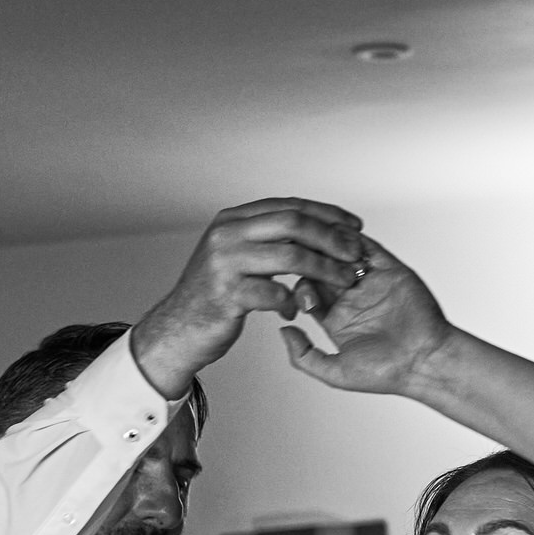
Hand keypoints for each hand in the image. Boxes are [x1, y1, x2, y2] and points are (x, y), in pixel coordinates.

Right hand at [133, 199, 367, 396]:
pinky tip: (295, 310)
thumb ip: (264, 238)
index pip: (289, 205)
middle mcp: (227, 234)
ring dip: (325, 270)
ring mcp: (225, 263)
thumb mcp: (235, 254)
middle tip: (356, 254)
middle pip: (294, 224)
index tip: (354, 226)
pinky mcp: (227, 295)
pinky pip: (274, 293)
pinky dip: (292, 302)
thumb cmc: (213, 295)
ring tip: (343, 282)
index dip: (327, 213)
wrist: (177, 329)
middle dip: (332, 238)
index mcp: (232, 220)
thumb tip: (312, 227)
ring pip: (291, 257)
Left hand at [279, 236, 457, 397]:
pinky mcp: (390, 270)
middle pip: (320, 268)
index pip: (306, 291)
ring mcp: (370, 282)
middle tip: (305, 259)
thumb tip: (283, 330)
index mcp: (335, 319)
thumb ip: (303, 355)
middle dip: (310, 262)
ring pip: (341, 254)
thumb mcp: (334, 373)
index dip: (299, 286)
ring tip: (320, 246)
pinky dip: (354, 240)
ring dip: (329, 248)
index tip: (302, 293)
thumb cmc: (385, 373)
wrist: (424, 362)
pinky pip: (369, 248)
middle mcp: (351, 298)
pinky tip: (342, 239)